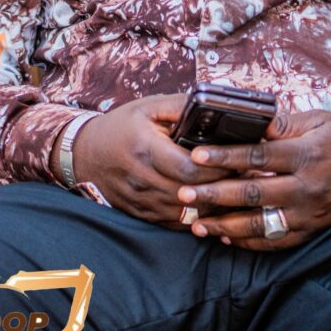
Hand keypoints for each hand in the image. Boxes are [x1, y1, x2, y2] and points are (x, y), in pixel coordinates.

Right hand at [53, 95, 230, 227]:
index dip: (217, 167)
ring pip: (186, 213)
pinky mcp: (142, 214)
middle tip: (245, 176)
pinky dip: (198, 218)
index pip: (189, 168)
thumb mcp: (148, 107)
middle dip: (222, 187)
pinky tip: (214, 208)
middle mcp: (142, 179)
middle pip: (192, 193)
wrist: (85, 154)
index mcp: (145, 149)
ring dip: (213, 205)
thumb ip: (181, 107)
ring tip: (236, 192)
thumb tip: (214, 107)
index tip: (238, 160)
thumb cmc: (120, 127)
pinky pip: (176, 224)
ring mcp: (140, 201)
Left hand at [177, 110, 330, 250]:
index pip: (257, 155)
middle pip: (253, 193)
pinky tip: (226, 237)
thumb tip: (249, 120)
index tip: (195, 157)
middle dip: (214, 195)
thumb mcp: (318, 121)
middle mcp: (308, 186)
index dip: (224, 157)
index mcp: (306, 154)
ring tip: (196, 222)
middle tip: (183, 195)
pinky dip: (249, 241)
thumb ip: (283, 125)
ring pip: (261, 224)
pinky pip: (277, 241)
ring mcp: (310, 213)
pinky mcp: (313, 230)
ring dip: (225, 224)